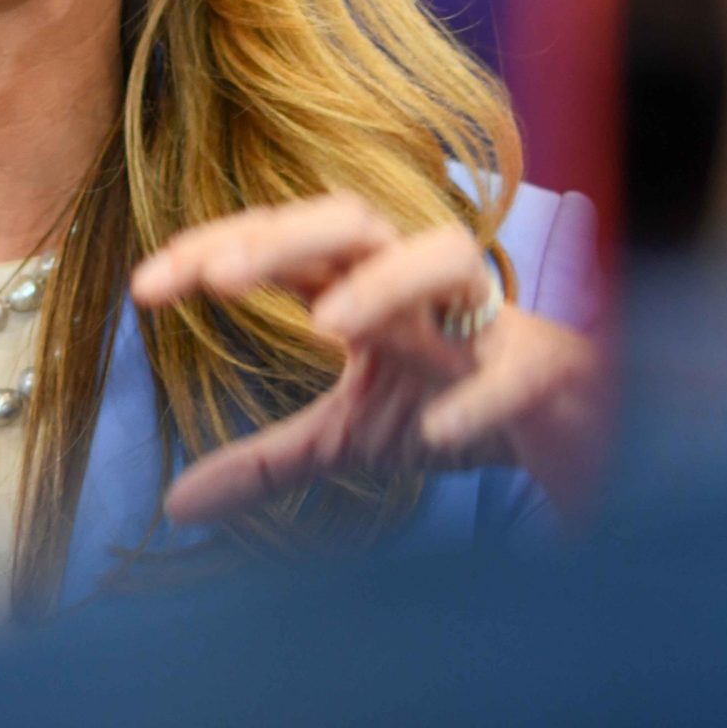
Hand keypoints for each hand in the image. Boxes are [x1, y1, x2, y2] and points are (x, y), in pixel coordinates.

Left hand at [131, 194, 606, 524]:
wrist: (583, 443)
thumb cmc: (456, 409)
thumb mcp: (351, 438)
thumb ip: (267, 461)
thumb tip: (173, 505)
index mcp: (368, 290)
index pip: (285, 242)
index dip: (215, 249)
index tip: (143, 286)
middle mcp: (423, 290)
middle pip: (356, 221)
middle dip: (285, 237)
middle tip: (214, 278)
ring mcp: (490, 324)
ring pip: (447, 257)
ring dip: (387, 286)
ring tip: (326, 327)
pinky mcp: (550, 375)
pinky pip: (519, 371)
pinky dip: (479, 397)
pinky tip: (436, 436)